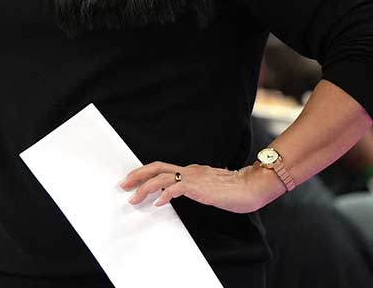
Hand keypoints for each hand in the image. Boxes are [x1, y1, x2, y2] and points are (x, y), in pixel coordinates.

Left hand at [119, 161, 284, 213]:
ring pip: (161, 179)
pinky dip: (164, 195)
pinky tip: (158, 204)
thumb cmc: (233, 189)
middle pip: (156, 168)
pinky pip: (176, 189)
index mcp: (190, 171)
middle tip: (123, 185)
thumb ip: (194, 188)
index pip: (162, 168)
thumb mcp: (208, 187)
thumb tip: (179, 194)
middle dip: (137, 176)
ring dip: (144, 189)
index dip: (145, 174)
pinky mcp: (199, 187)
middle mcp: (189, 170)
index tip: (132, 181)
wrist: (249, 187)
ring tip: (133, 199)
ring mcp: (193, 177)